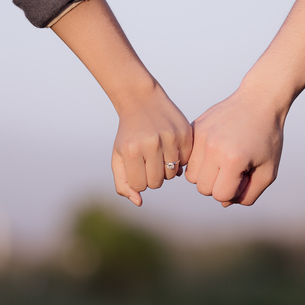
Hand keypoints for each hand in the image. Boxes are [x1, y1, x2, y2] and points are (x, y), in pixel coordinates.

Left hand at [49, 0, 191, 206]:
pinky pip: (186, 162)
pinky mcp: (185, 134)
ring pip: (173, 174)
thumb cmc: (128, 134)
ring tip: (160, 156)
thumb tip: (139, 202)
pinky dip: (180, 160)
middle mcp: (151, 144)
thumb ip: (123, 184)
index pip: (141, 186)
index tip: (138, 167)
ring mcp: (170, 138)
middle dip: (153, 176)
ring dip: (166, 169)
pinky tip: (171, 149)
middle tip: (149, 162)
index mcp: (131, 151)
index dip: (140, 179)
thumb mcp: (118, 157)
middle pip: (157, 182)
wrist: (142, 101)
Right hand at [185, 88, 283, 206]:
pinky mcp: (195, 128)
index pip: (221, 195)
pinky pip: (188, 157)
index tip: (245, 176)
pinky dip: (199, 160)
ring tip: (222, 161)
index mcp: (233, 159)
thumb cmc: (267, 138)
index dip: (234, 191)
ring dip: (205, 174)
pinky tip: (215, 150)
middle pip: (202, 188)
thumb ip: (249, 195)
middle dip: (217, 185)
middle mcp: (213, 147)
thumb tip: (224, 202)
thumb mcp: (268, 171)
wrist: (259, 101)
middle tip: (233, 170)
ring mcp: (201, 136)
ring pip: (190, 175)